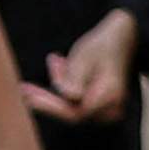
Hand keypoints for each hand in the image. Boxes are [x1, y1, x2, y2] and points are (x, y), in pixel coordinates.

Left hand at [29, 8, 140, 124]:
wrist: (124, 37)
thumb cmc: (103, 44)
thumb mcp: (84, 56)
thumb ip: (74, 78)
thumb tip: (67, 97)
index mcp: (109, 96)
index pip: (74, 112)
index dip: (49, 107)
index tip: (27, 97)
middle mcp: (112, 108)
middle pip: (72, 112)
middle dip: (49, 97)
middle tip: (25, 88)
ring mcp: (109, 110)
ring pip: (73, 107)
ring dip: (59, 86)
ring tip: (56, 60)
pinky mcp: (102, 106)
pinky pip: (78, 103)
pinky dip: (66, 87)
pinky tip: (62, 64)